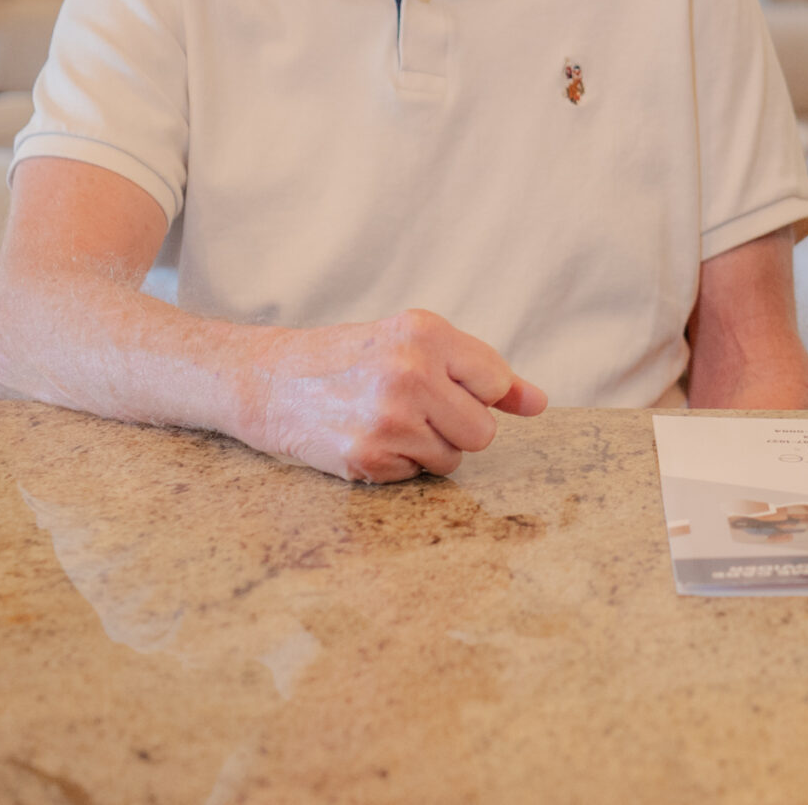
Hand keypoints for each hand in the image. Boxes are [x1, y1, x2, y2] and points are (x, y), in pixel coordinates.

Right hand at [251, 310, 547, 482]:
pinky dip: (397, 464)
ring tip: (387, 420)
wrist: (268, 380)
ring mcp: (389, 417)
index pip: (497, 382)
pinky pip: (417, 475)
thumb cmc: (352, 359)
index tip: (441, 386)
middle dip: (455, 427)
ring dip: (427, 448)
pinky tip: (367, 438)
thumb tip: (539, 403)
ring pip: (454, 458)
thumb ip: (483, 372)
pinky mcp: (367, 456)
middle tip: (412, 408)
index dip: (474, 392)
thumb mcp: (415, 345)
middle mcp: (410, 371)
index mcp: (425, 332)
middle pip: (483, 431)